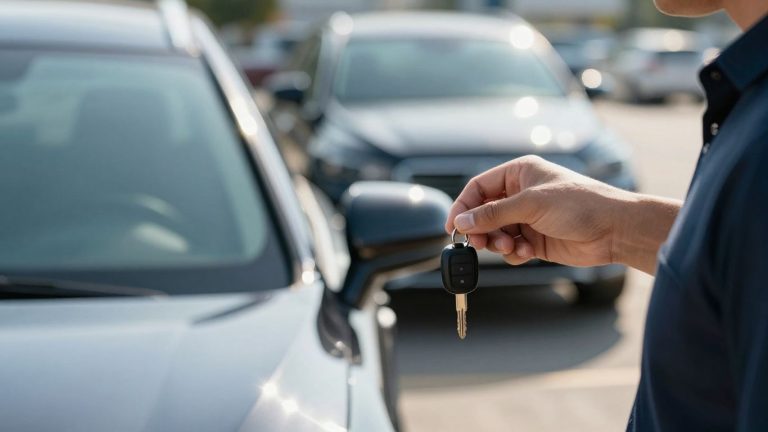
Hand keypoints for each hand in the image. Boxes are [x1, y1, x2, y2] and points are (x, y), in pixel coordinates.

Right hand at [445, 155, 678, 273]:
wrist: (614, 229)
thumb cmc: (579, 204)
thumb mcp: (530, 204)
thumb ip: (492, 214)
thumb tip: (461, 222)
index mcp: (519, 173)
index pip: (478, 187)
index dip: (463, 206)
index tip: (453, 226)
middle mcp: (521, 194)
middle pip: (484, 213)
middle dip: (481, 229)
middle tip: (481, 243)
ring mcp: (528, 218)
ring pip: (496, 233)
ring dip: (498, 243)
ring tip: (511, 248)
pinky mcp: (536, 240)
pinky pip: (512, 248)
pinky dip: (514, 253)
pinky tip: (528, 252)